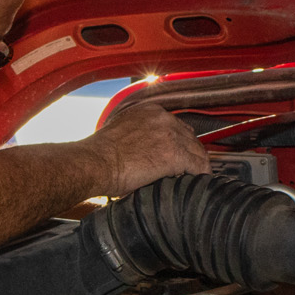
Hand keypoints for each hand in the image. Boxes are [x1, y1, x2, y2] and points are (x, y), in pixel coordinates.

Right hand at [88, 104, 208, 194]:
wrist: (94, 162)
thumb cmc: (100, 153)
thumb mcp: (121, 131)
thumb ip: (138, 134)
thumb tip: (143, 149)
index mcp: (150, 111)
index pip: (177, 126)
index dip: (181, 143)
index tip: (181, 155)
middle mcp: (164, 118)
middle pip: (190, 137)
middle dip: (192, 154)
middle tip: (192, 170)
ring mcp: (171, 135)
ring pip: (197, 151)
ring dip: (198, 165)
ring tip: (197, 178)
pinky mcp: (175, 155)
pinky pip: (198, 165)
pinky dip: (201, 175)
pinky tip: (198, 183)